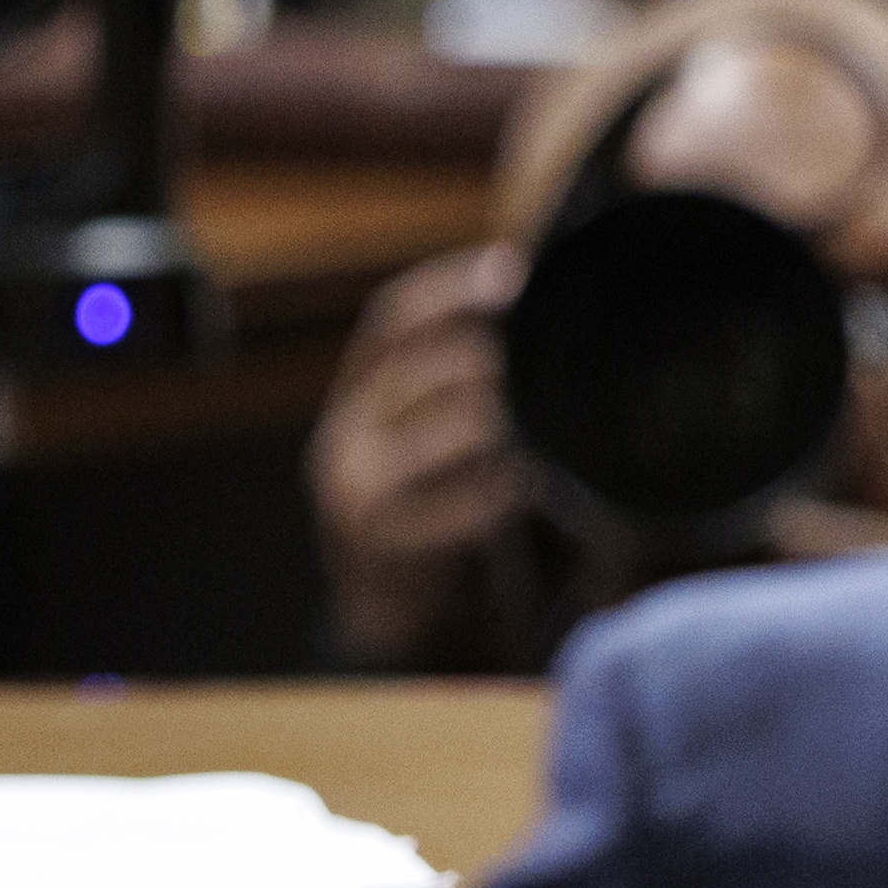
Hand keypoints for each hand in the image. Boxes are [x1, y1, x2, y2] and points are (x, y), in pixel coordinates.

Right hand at [309, 241, 538, 659]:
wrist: (388, 614)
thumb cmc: (433, 510)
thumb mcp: (433, 438)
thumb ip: (465, 385)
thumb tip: (535, 311)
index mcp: (355, 396)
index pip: (391, 320)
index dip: (448, 289)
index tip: (511, 274)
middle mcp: (342, 436)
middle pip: (414, 371)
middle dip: (485, 358)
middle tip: (545, 354)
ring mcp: (353, 494)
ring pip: (436, 437)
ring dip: (500, 425)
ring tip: (544, 421)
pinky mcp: (380, 548)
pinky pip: (451, 510)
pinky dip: (498, 495)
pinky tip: (532, 487)